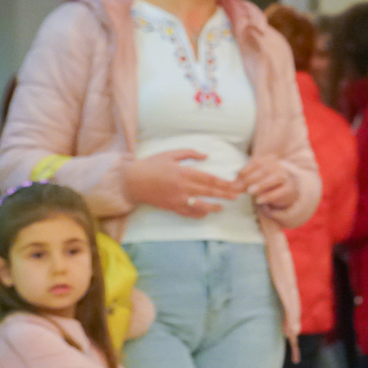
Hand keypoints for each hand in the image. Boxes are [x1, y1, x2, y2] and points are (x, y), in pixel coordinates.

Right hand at [125, 150, 240, 217]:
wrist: (131, 181)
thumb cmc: (151, 165)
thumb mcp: (170, 154)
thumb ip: (189, 154)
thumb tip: (207, 156)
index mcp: (183, 173)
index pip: (208, 179)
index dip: (223, 183)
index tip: (234, 185)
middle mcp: (182, 187)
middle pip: (208, 192)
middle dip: (224, 194)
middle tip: (236, 196)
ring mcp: (177, 199)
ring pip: (200, 205)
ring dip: (213, 206)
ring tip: (222, 207)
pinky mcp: (171, 207)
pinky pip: (188, 213)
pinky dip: (198, 214)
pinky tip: (205, 213)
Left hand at [236, 158, 297, 210]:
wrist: (285, 191)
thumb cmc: (266, 183)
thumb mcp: (254, 179)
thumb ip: (244, 180)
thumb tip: (233, 185)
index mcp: (269, 160)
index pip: (256, 162)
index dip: (245, 171)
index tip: (235, 181)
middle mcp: (279, 166)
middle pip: (264, 170)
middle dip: (249, 179)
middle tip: (238, 188)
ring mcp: (286, 177)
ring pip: (275, 178)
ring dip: (261, 184)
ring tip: (250, 192)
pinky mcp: (290, 188)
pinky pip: (280, 191)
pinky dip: (269, 196)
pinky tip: (259, 200)